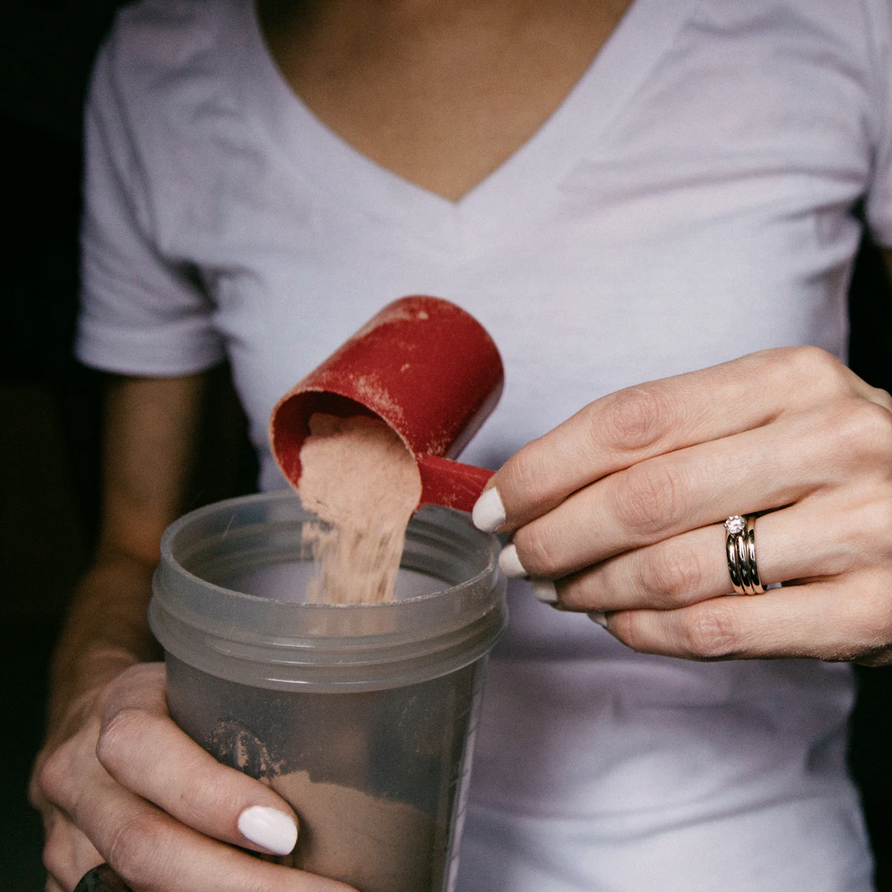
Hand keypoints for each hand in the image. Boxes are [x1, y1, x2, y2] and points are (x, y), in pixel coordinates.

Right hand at [31, 662, 356, 891]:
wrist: (95, 720)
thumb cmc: (172, 697)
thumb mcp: (204, 679)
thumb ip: (254, 709)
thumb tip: (362, 748)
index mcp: (118, 711)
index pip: (146, 753)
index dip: (212, 799)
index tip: (287, 833)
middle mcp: (81, 779)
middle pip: (143, 847)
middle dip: (238, 885)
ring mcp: (68, 841)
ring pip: (135, 889)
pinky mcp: (74, 882)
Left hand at [473, 347, 891, 664]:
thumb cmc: (833, 463)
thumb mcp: (770, 416)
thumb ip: (677, 438)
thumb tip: (546, 481)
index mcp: (789, 378)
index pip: (630, 419)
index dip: (544, 466)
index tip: (496, 501)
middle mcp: (831, 440)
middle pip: (641, 497)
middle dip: (553, 535)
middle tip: (514, 556)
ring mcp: (864, 526)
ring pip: (673, 569)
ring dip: (590, 588)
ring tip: (557, 590)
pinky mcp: (875, 611)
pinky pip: (719, 629)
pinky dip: (645, 632)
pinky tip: (616, 622)